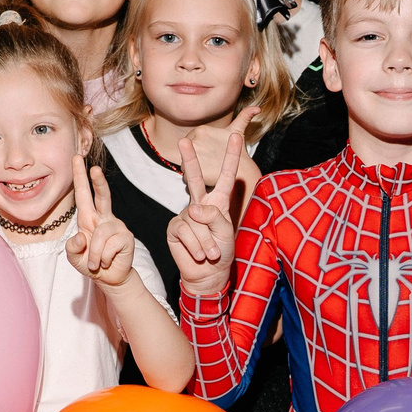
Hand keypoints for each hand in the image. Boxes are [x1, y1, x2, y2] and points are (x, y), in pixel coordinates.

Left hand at [63, 163, 135, 288]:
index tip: (76, 158)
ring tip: (95, 263)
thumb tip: (80, 237)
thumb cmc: (91, 264)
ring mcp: (116, 227)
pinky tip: (106, 261)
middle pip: (103, 196)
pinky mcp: (126, 238)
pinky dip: (103, 258)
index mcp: (89, 218)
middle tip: (94, 169)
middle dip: (98, 182)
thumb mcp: (74, 257)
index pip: (84, 194)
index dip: (80, 176)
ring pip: (100, 235)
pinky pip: (110, 246)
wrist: (109, 278)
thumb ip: (72, 248)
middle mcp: (104, 218)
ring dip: (94, 253)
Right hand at [167, 122, 246, 297]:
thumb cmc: (221, 252)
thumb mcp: (225, 232)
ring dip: (206, 242)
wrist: (207, 274)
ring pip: (196, 220)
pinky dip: (195, 246)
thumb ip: (214, 217)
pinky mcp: (175, 228)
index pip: (226, 177)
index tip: (237, 136)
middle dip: (190, 159)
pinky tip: (198, 254)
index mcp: (218, 202)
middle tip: (185, 140)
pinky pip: (186, 232)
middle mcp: (200, 204)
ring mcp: (186, 215)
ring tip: (209, 252)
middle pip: (195, 178)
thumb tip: (194, 209)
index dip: (231, 157)